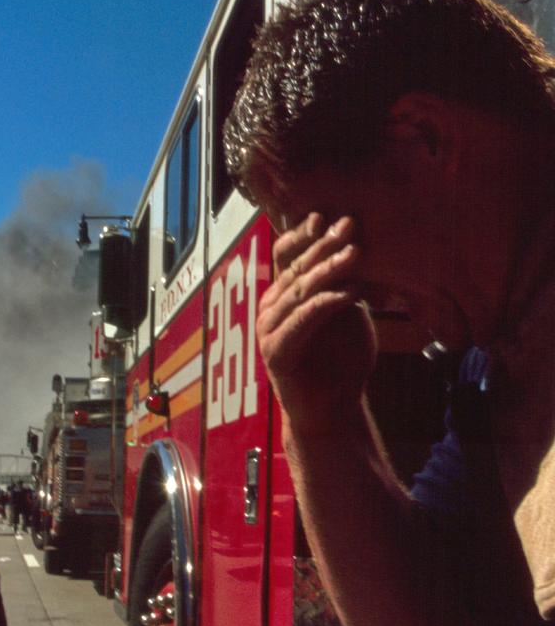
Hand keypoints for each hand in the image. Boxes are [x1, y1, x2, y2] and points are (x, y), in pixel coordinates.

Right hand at [257, 213, 375, 431]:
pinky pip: (303, 320)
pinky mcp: (276, 352)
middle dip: (323, 245)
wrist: (334, 408)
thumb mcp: (347, 312)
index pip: (287, 257)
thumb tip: (357, 246)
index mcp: (282, 296)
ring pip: (300, 292)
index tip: (325, 216)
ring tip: (356, 253)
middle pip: (296, 269)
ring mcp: (268, 330)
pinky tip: (350, 292)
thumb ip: (344, 284)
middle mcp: (270, 309)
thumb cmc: (342, 360)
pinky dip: (327, 304)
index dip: (302, 236)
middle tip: (348, 224)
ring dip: (328, 270)